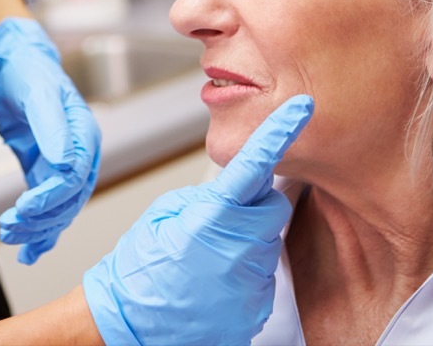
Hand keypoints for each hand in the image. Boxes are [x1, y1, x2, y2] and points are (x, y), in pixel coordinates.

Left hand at [0, 17, 101, 264]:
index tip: (25, 207)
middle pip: (69, 199)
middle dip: (41, 219)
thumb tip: (66, 163)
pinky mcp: (45, 171)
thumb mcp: (37, 94)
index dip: (51, 197)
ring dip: (36, 228)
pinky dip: (40, 232)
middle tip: (10, 227)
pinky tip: (29, 252)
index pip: (75, 178)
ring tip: (10, 235)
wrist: (12, 65)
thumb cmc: (28, 73)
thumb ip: (53, 127)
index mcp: (84, 134)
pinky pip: (48, 207)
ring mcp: (63, 165)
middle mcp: (79, 153)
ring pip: (58, 209)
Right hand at [82, 95, 313, 345]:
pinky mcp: (255, 309)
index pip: (255, 165)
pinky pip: (262, 276)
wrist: (130, 326)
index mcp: (211, 219)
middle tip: (220, 217)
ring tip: (208, 258)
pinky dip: (244, 272)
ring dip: (247, 241)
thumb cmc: (138, 269)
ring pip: (268, 243)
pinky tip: (214, 281)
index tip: (302, 108)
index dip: (279, 133)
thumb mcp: (164, 214)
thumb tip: (235, 193)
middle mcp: (238, 251)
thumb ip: (207, 197)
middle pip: (273, 208)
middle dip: (254, 204)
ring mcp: (250, 284)